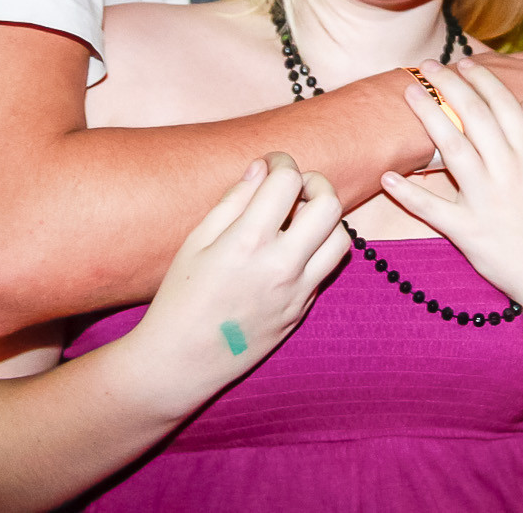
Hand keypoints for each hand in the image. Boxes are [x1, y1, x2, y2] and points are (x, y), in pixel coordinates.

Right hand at [121, 153, 346, 412]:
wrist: (182, 361)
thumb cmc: (181, 297)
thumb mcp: (196, 242)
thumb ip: (234, 201)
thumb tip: (262, 169)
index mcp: (248, 242)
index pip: (287, 181)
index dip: (282, 162)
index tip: (272, 164)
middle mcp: (281, 265)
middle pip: (329, 205)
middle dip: (316, 184)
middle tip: (295, 188)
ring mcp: (297, 290)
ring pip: (341, 238)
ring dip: (325, 220)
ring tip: (299, 219)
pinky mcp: (303, 309)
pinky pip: (327, 268)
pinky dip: (318, 250)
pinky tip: (291, 250)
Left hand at [382, 67, 522, 314]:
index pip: (505, 106)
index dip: (483, 81)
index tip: (465, 63)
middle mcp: (509, 171)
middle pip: (475, 117)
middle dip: (450, 86)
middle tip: (428, 66)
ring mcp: (486, 200)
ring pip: (452, 150)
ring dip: (428, 118)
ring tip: (408, 94)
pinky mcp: (467, 231)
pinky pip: (432, 209)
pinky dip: (408, 193)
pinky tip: (386, 176)